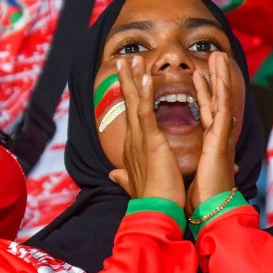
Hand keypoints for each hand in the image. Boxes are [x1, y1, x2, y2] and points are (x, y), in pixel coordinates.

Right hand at [108, 56, 186, 208]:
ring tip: (132, 59)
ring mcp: (140, 140)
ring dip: (133, 80)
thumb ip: (127, 175)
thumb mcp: (139, 182)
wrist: (157, 213)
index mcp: (135, 147)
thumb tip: (114, 174)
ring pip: (134, 103)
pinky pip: (146, 113)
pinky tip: (145, 78)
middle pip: (129, 104)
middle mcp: (134, 140)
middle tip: (126, 59)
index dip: (131, 96)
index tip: (131, 79)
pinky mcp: (150, 142)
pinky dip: (144, 95)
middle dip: (127, 81)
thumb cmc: (155, 200)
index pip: (133, 115)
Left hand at [185, 51, 235, 210]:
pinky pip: (221, 110)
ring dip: (221, 76)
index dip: (203, 92)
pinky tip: (218, 77)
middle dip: (216, 77)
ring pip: (222, 99)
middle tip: (216, 56)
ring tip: (219, 56)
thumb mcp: (181, 176)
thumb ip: (169, 167)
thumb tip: (161, 167)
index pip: (205, 111)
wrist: (210, 210)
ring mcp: (221, 136)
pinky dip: (220, 92)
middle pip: (216, 99)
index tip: (199, 75)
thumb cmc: (197, 198)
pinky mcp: (220, 139)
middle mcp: (217, 135)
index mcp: (208, 142)